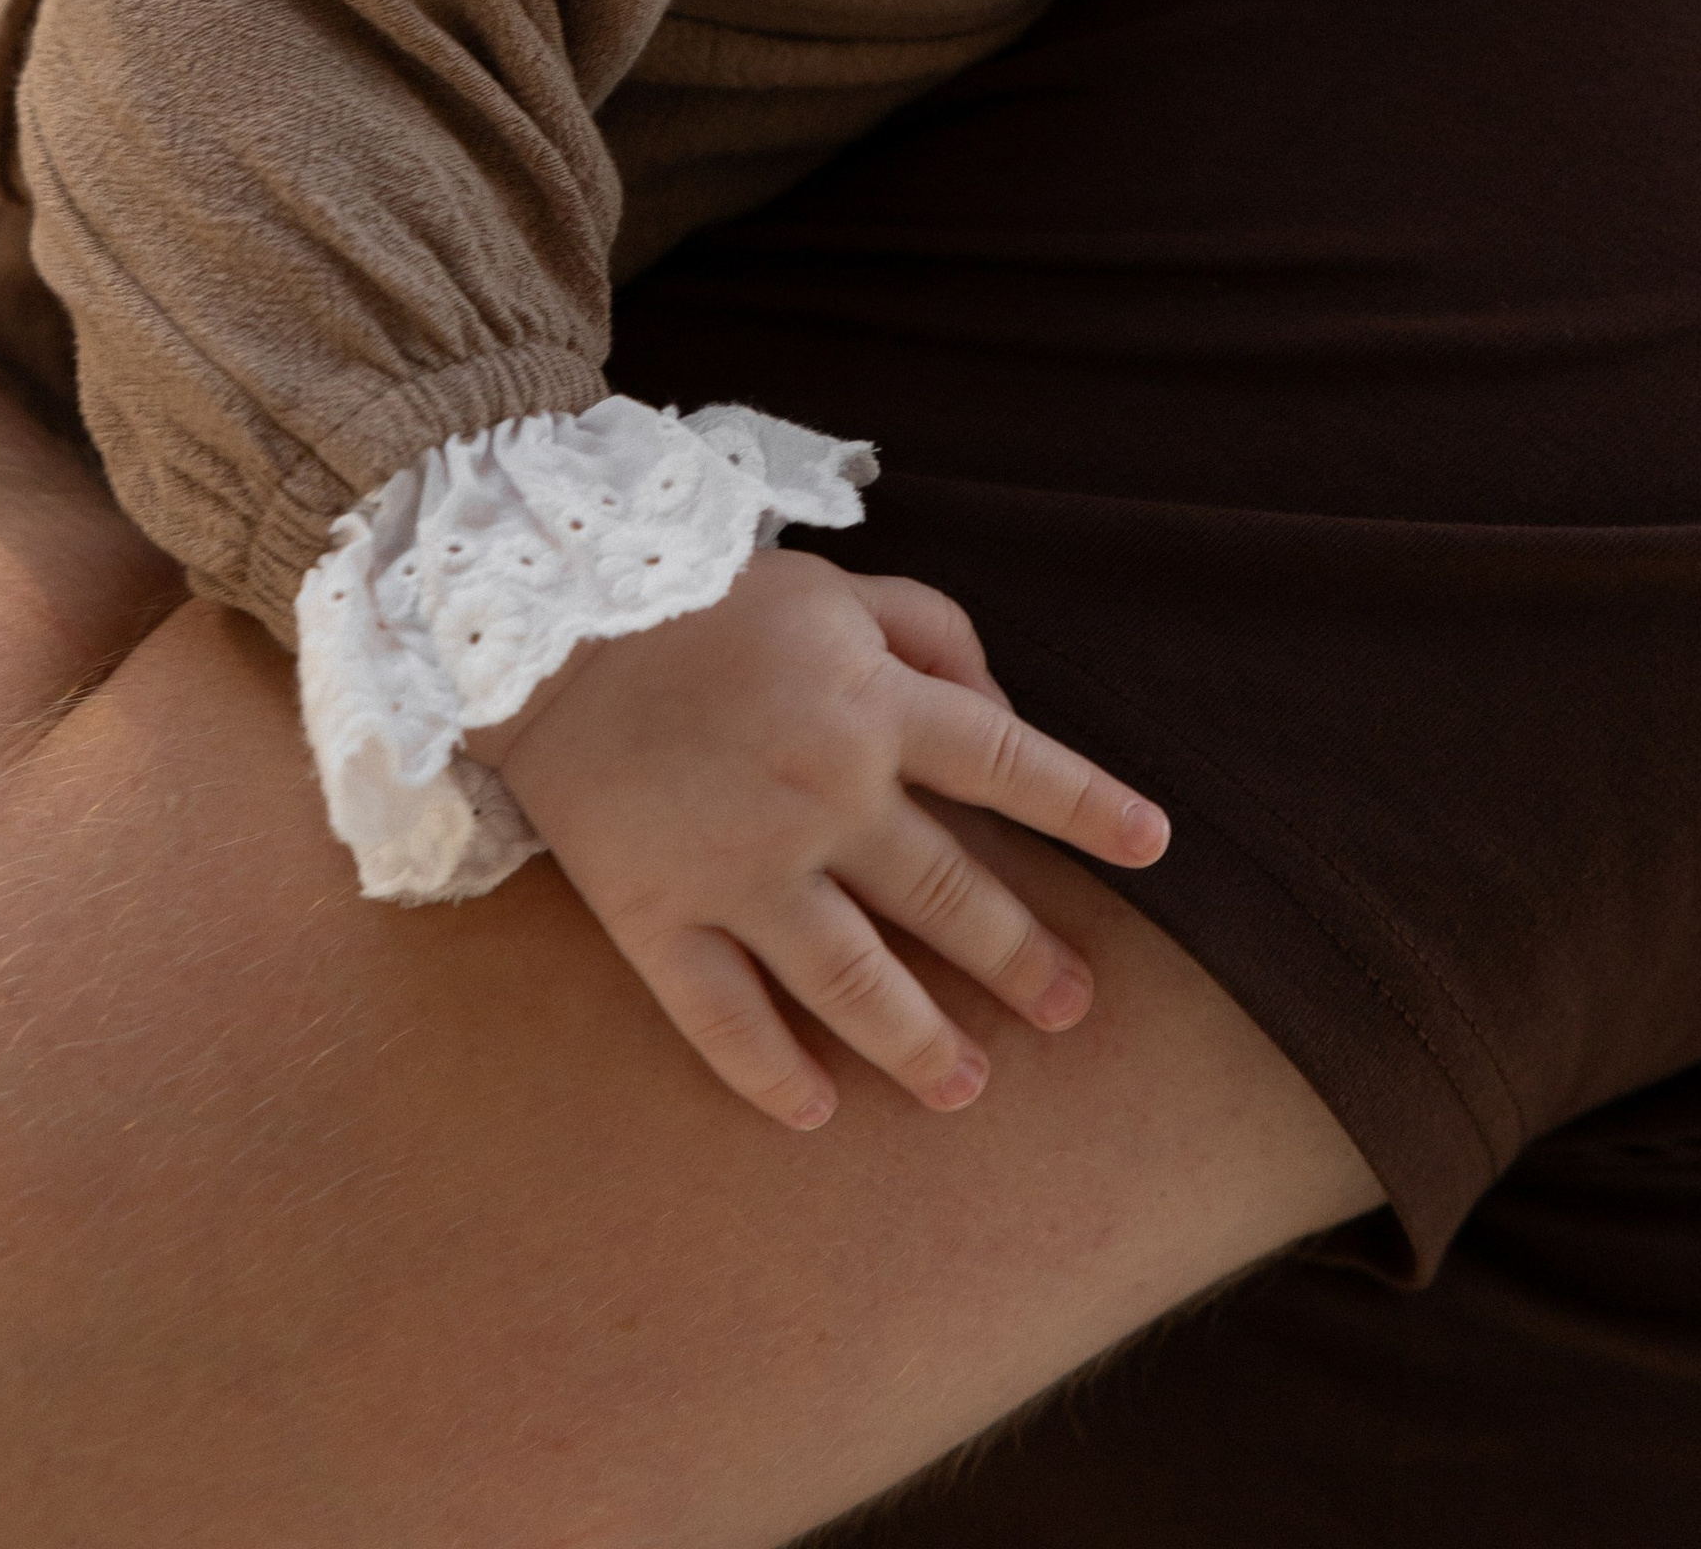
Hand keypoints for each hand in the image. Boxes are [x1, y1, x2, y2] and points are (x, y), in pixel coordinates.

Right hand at [466, 550, 1167, 1133]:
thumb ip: (935, 636)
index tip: (1154, 849)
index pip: (1009, 764)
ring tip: (968, 1088)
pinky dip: (770, 1071)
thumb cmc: (706, 599)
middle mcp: (823, 794)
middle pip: (945, 892)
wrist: (546, 625)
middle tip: (1077, 1008)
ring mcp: (739, 865)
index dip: (1088, 806)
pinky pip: (722, 1015)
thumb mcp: (838, 587)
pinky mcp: (657, 914)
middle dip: (1021, 955)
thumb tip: (1002, 715)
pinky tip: (816, 1111)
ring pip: (851, 977)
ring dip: (917, 1039)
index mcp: (874, 704)